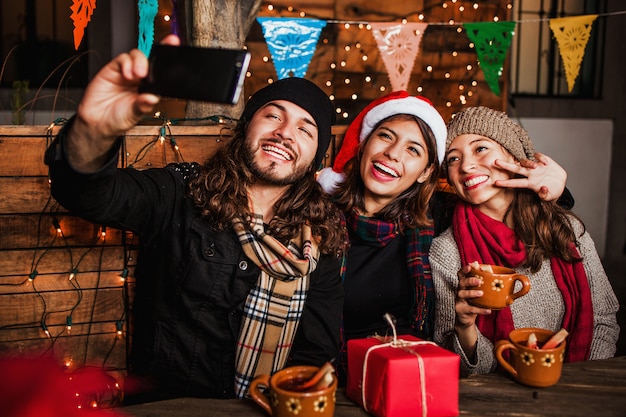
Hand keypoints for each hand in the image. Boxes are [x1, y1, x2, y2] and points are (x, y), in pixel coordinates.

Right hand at [67, 35, 180, 171]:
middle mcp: (140, 79)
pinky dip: (127, 64)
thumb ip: (142, 105)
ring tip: (139, 75)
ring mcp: (128, 73)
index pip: (162, 71)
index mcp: (150, 88)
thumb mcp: (134, 114)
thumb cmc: (118, 119)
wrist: (97, 122)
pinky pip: (123, 59)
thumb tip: (152, 98)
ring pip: (138, 56)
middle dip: (157, 53)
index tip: (175, 48)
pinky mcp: (114, 69)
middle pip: (151, 59)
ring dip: (141, 62)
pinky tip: (128, 75)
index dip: (168, 59)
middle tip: (158, 61)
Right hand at [454, 264, 490, 355]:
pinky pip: (470, 309)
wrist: (465, 320)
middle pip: (461, 283)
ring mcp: (458, 301)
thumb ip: (482, 286)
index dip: (464, 270)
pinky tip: (488, 311)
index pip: (461, 275)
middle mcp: (458, 291)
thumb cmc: (472, 303)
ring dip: (471, 293)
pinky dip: (480, 310)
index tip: (470, 266)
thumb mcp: (476, 294)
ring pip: (462, 294)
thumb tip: (495, 276)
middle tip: (479, 281)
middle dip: (469, 281)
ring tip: (481, 293)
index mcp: (462, 286)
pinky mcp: (460, 310)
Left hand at [493, 152, 566, 201]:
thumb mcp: (549, 197)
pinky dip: (541, 158)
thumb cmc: (551, 191)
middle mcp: (530, 174)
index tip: (496, 183)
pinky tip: (546, 163)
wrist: (561, 183)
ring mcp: (536, 166)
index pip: (515, 183)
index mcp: (529, 183)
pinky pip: (539, 156)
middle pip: (515, 168)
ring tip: (535, 166)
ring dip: (528, 163)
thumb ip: (545, 195)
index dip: (506, 183)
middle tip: (496, 162)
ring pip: (526, 161)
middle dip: (505, 165)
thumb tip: (543, 189)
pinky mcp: (544, 161)